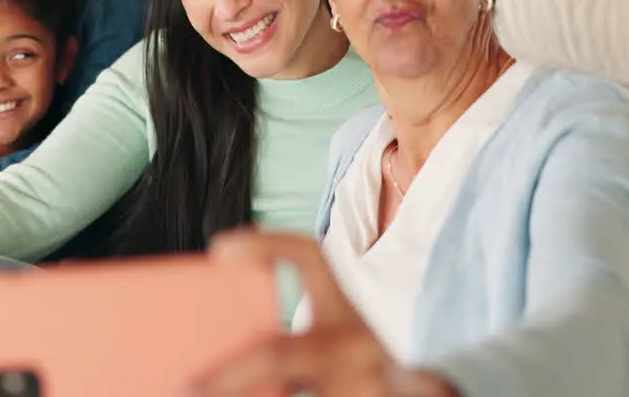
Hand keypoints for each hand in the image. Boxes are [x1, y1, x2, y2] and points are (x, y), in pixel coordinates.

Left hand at [191, 230, 459, 396]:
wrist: (440, 395)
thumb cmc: (366, 369)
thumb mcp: (340, 344)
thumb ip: (292, 346)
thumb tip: (206, 368)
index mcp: (346, 314)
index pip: (311, 259)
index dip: (266, 246)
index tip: (218, 249)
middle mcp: (357, 347)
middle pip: (280, 354)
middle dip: (228, 376)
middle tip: (187, 385)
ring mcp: (368, 385)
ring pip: (293, 395)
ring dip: (240, 394)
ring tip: (196, 396)